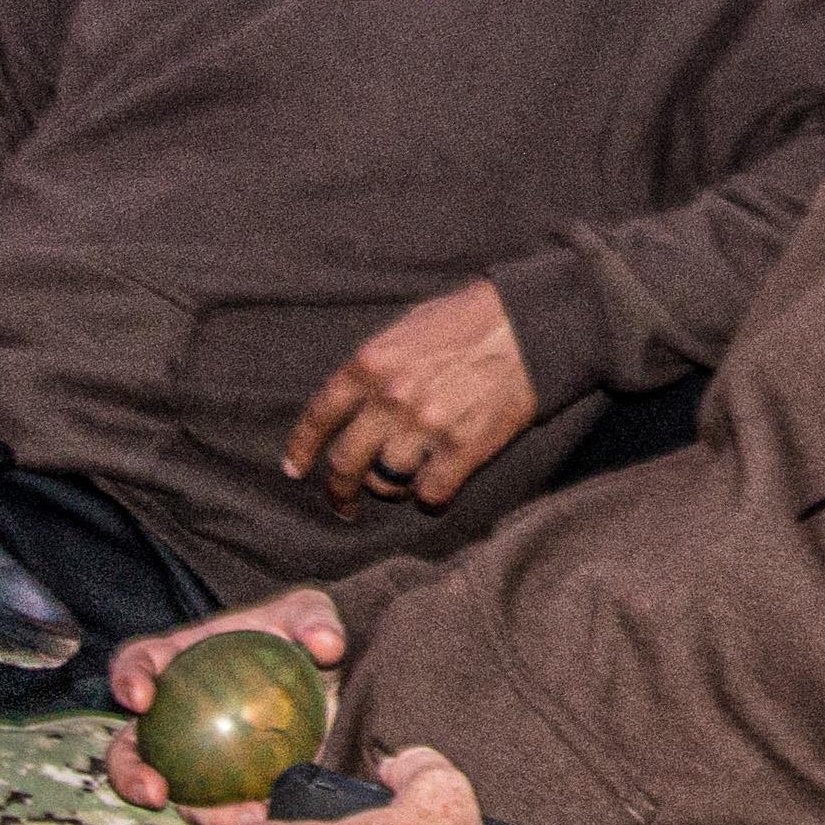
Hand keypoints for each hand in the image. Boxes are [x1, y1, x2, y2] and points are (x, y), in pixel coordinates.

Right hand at [104, 585, 346, 824]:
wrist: (321, 679)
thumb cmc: (297, 637)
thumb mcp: (309, 614)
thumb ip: (314, 620)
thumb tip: (326, 644)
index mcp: (175, 661)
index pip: (136, 664)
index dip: (127, 679)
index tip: (140, 698)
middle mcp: (170, 715)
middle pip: (129, 749)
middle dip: (129, 774)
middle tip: (154, 792)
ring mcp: (191, 757)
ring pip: (173, 793)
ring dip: (193, 813)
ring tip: (230, 823)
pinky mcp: (221, 787)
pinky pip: (220, 809)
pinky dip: (236, 819)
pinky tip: (264, 820)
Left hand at [282, 281, 536, 513]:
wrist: (529, 325)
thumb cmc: (468, 320)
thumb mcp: (406, 327)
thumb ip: (376, 364)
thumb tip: (353, 400)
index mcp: (370, 363)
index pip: (320, 415)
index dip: (302, 448)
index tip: (295, 469)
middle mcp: (390, 398)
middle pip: (345, 462)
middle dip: (339, 490)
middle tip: (342, 504)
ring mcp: (426, 426)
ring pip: (386, 482)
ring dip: (390, 489)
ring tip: (400, 487)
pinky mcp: (462, 449)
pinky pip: (430, 493)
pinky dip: (429, 498)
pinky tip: (436, 491)